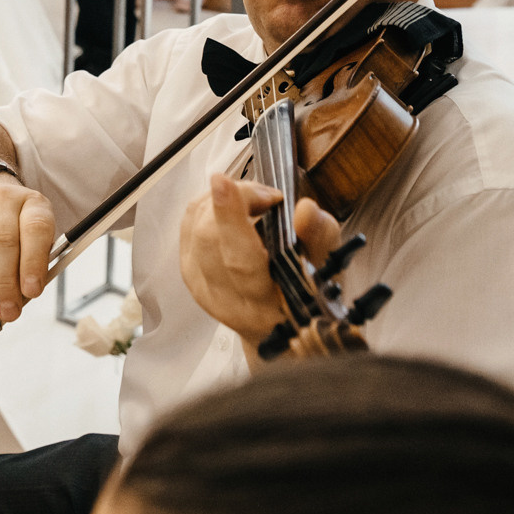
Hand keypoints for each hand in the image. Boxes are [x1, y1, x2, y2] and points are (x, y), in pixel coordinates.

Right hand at [0, 173, 55, 332]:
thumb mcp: (33, 230)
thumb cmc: (12, 220)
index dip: (34, 262)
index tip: (32, 292)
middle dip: (5, 285)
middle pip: (2, 244)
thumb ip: (33, 261)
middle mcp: (0, 200)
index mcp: (31, 203)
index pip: (35, 230)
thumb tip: (22, 299)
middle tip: (9, 315)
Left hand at [179, 174, 342, 349]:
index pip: (240, 260)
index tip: (224, 182)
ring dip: (223, 199)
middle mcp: (226, 300)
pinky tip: (234, 207)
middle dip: (235, 200)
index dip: (231, 218)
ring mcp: (201, 287)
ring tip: (255, 201)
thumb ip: (319, 238)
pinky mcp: (188, 272)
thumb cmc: (305, 296)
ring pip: (195, 225)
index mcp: (265, 306)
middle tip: (268, 196)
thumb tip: (306, 209)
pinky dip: (209, 204)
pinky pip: (188, 222)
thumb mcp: (325, 269)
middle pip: (209, 237)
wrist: (277, 330)